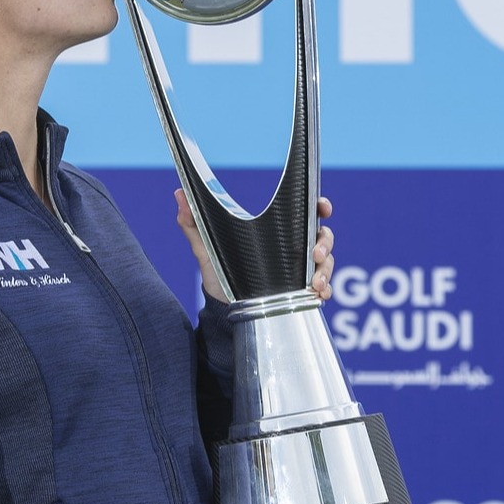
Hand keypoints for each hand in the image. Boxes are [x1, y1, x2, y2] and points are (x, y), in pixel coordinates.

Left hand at [177, 192, 335, 301]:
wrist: (222, 310)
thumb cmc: (219, 273)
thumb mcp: (206, 249)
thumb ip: (193, 223)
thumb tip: (178, 194)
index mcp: (276, 230)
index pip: (306, 211)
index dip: (320, 205)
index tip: (323, 206)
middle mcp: (294, 247)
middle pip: (322, 236)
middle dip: (324, 242)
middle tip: (315, 252)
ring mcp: (301, 270)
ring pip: (326, 262)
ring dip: (325, 270)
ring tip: (314, 283)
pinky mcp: (301, 291)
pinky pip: (321, 288)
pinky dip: (323, 291)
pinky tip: (318, 297)